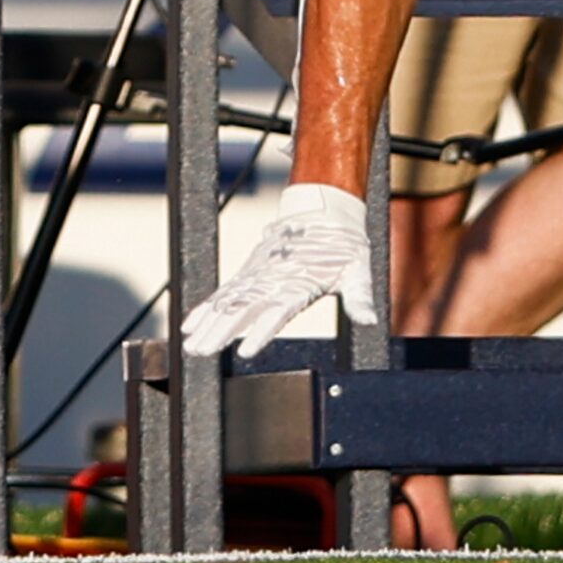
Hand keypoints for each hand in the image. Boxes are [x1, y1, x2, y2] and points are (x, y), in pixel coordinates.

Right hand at [178, 183, 376, 358]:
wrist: (324, 211)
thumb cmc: (344, 245)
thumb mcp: (358, 269)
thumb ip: (360, 297)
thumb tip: (371, 320)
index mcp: (301, 283)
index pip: (279, 311)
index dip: (262, 331)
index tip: (245, 350)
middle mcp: (275, 281)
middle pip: (245, 309)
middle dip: (222, 332)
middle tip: (201, 352)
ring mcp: (259, 276)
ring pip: (230, 303)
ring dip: (209, 325)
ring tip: (190, 346)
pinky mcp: (251, 272)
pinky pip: (225, 292)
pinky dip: (207, 308)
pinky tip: (190, 325)